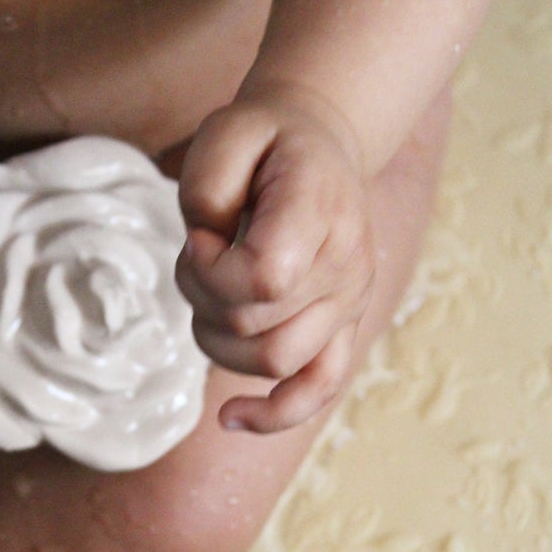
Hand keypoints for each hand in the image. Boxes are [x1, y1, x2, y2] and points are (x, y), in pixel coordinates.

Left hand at [176, 86, 375, 432]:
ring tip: (213, 291)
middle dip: (204, 298)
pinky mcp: (342, 330)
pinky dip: (275, 414)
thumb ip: (206, 188)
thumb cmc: (264, 141)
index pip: (262, 280)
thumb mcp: (223, 132)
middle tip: (201, 253)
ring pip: (273, 362)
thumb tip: (209, 253)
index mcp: (320, 209)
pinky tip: (230, 419)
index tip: (201, 236)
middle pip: (257, 327)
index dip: (209, 269)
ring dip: (219, 338)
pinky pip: (318, 389)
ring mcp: (349, 304)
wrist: (320, 142)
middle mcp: (346, 266)